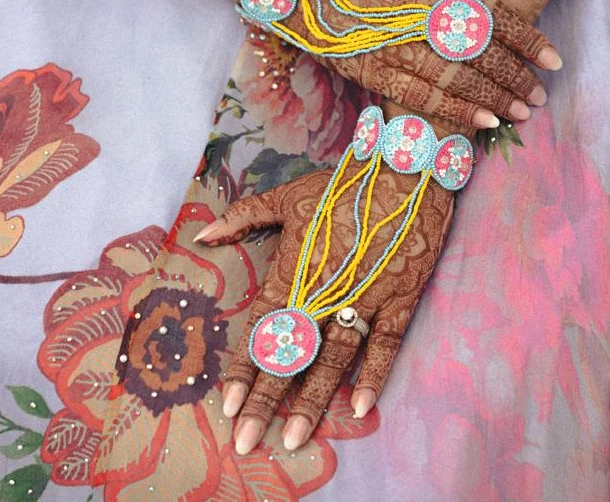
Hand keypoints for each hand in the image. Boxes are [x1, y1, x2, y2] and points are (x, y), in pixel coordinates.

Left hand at [194, 155, 454, 453]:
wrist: (406, 168)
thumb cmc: (345, 183)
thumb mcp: (290, 195)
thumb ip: (245, 216)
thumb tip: (203, 234)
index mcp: (296, 269)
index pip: (263, 329)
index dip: (244, 369)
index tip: (228, 405)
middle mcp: (326, 291)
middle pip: (292, 355)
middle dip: (267, 400)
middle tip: (248, 441)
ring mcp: (365, 297)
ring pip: (334, 358)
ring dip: (313, 400)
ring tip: (294, 437)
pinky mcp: (400, 297)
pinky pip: (385, 343)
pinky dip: (374, 375)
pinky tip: (360, 408)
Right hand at [274, 0, 560, 128]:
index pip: (491, 11)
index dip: (525, 38)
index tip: (553, 59)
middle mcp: (417, 10)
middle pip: (478, 48)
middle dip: (514, 75)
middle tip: (539, 94)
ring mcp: (394, 44)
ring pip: (454, 76)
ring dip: (491, 98)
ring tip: (519, 112)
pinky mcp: (374, 72)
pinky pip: (423, 96)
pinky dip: (454, 111)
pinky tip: (482, 123)